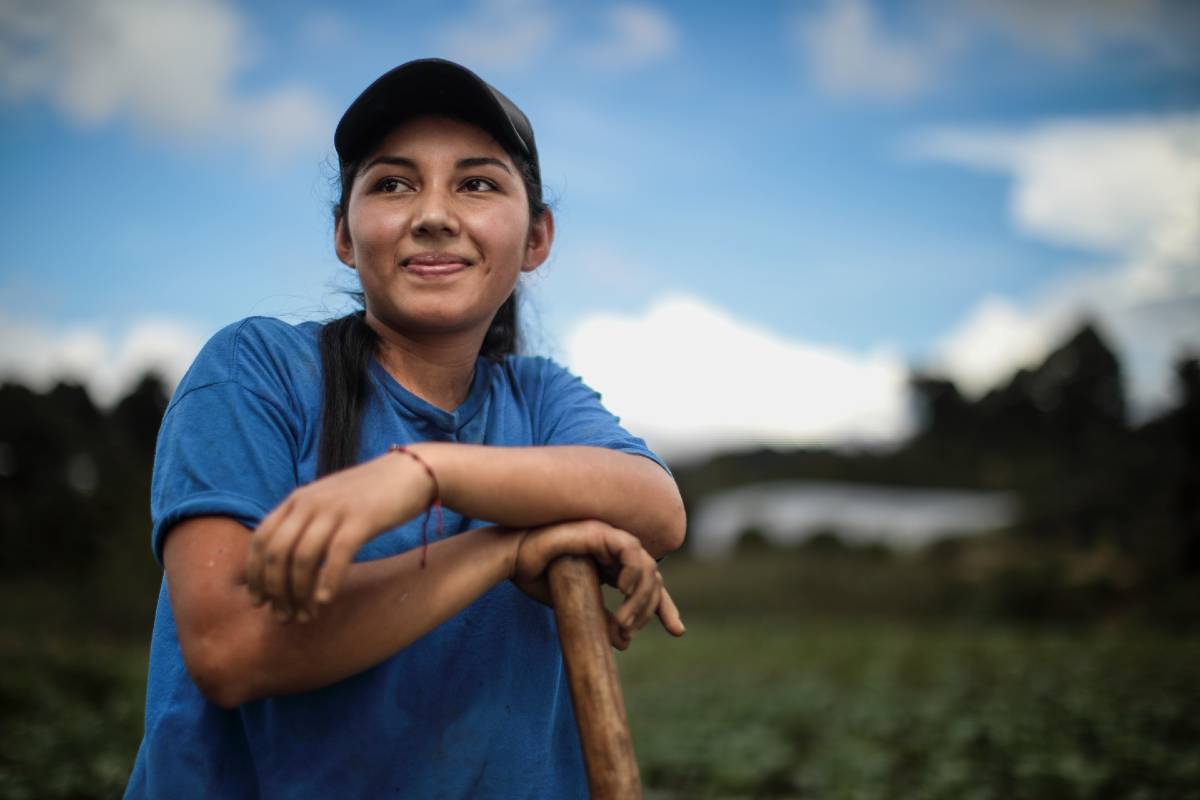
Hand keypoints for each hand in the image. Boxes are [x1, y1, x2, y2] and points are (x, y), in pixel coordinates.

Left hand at [244, 450, 433, 621]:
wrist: (411, 472)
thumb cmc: (370, 495)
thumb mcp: (329, 502)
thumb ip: (306, 523)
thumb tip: (284, 561)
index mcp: (297, 499)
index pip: (260, 540)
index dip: (254, 575)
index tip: (258, 602)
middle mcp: (309, 502)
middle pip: (276, 553)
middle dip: (275, 591)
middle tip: (283, 617)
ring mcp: (335, 509)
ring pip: (302, 558)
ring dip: (299, 593)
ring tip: (305, 616)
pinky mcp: (362, 518)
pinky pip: (336, 555)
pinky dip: (327, 581)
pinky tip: (326, 601)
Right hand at [511, 520, 684, 649]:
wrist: (512, 560)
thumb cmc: (539, 578)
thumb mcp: (577, 606)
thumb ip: (601, 619)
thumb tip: (625, 642)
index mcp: (611, 567)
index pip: (649, 586)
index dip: (664, 607)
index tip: (677, 631)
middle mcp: (615, 552)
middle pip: (654, 579)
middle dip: (652, 608)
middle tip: (629, 631)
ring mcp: (610, 540)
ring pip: (647, 567)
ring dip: (641, 597)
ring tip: (624, 621)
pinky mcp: (600, 532)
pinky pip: (631, 549)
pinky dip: (634, 570)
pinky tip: (623, 589)